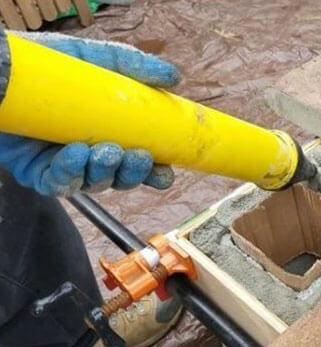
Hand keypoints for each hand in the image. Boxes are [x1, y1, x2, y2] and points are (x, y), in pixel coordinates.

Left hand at [0, 32, 179, 195]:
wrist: (1, 73)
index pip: (139, 162)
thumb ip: (134, 67)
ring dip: (105, 172)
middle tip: (138, 156)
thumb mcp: (95, 60)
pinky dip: (71, 172)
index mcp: (110, 135)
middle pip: (120, 179)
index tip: (165, 170)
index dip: (154, 172)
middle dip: (133, 174)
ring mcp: (68, 166)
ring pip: (95, 184)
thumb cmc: (49, 68)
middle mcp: (92, 155)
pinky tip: (77, 153)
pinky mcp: (41, 174)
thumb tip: (174, 77)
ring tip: (106, 151)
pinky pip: (61, 184)